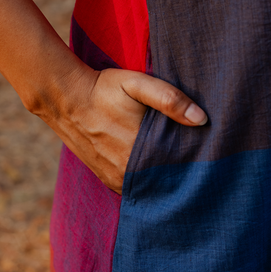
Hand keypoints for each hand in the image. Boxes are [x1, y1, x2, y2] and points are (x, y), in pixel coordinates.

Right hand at [42, 65, 207, 194]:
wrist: (64, 98)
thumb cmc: (103, 89)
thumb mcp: (137, 84)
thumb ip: (169, 99)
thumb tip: (201, 119)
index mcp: (139, 152)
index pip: (179, 167)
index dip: (193, 160)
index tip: (206, 152)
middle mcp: (126, 173)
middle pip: (166, 179)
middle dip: (180, 171)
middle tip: (196, 158)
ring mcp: (115, 179)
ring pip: (150, 186)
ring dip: (163, 177)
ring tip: (176, 163)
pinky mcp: (107, 179)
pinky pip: (135, 187)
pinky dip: (146, 180)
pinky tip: (155, 167)